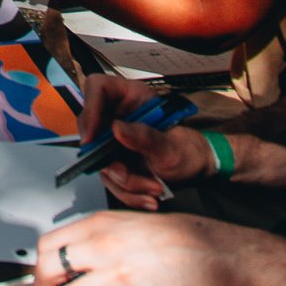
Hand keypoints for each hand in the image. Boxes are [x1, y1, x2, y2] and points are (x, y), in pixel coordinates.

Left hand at [23, 212, 244, 285]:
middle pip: (51, 270)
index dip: (38, 270)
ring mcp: (122, 277)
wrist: (219, 254)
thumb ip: (101, 242)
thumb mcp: (130, 227)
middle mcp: (105, 247)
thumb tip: (74, 265)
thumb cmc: (180, 240)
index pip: (51, 245)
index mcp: (100, 226)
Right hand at [78, 77, 223, 208]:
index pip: (98, 88)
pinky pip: (111, 179)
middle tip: (126, 173)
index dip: (90, 109)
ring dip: (126, 182)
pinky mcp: (115, 160)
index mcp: (130, 97)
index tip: (92, 137)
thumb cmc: (188, 150)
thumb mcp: (171, 146)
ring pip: (101, 161)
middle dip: (109, 160)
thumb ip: (145, 137)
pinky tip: (149, 196)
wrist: (195, 170)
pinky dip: (129, 193)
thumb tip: (117, 128)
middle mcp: (118, 115)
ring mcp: (114, 139)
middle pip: (91, 129)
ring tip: (153, 188)